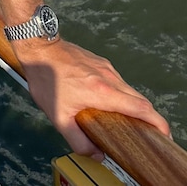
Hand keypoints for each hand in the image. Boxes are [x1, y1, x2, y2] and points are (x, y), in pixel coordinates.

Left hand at [18, 39, 170, 157]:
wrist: (38, 47)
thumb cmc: (46, 79)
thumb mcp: (58, 117)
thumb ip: (78, 140)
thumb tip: (96, 153)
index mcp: (103, 92)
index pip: (141, 107)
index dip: (157, 122)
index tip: (163, 133)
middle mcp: (109, 77)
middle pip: (139, 99)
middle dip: (147, 117)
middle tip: (145, 132)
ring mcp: (106, 67)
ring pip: (128, 89)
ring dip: (131, 105)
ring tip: (123, 120)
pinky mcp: (100, 62)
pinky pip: (117, 81)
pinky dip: (119, 94)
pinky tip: (106, 102)